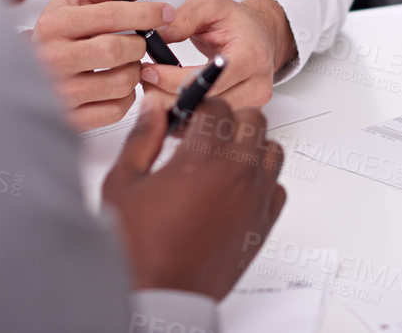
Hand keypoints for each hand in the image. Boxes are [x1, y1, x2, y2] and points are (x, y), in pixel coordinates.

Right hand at [31, 0, 173, 130]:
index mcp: (54, 25)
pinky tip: (116, 83)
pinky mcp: (72, 119)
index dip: (145, 13)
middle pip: (117, 51)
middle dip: (139, 44)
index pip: (110, 15)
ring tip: (125, 62)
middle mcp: (53, 60)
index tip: (164, 13)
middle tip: (138, 42)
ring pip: (122, 82)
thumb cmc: (57, 31)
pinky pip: (117, 110)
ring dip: (134, 70)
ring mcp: (61, 93)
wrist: (25, 68)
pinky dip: (126, 96)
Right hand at [102, 94, 286, 299]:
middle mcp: (237, 174)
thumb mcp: (123, 184)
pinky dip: (262, 181)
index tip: (184, 119)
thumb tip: (153, 110)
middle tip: (201, 135)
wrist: (158, 296)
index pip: (216, 105)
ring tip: (221, 159)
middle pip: (251, 119)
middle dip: (226, 119)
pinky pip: (277, 186)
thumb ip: (142, 139)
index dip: (197, 107)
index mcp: (204, 158)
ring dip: (249, 146)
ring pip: (271, 149)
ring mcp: (255, 198)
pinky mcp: (263, 223)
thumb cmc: (139, 250)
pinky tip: (235, 188)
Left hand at [140, 0, 293, 109]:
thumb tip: (157, 36)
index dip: (174, 80)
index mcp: (252, 56)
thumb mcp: (209, 5)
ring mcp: (251, 105)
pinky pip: (206, 122)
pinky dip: (183, 114)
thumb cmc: (236, 21)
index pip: (210, 80)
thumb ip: (183, 17)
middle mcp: (256, 85)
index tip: (150, 71)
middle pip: (205, 105)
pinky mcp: (241, 115)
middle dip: (167, 96)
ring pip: (203, 118)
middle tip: (145, 83)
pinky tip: (169, 100)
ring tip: (154, 89)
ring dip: (172, 108)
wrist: (258, 36)